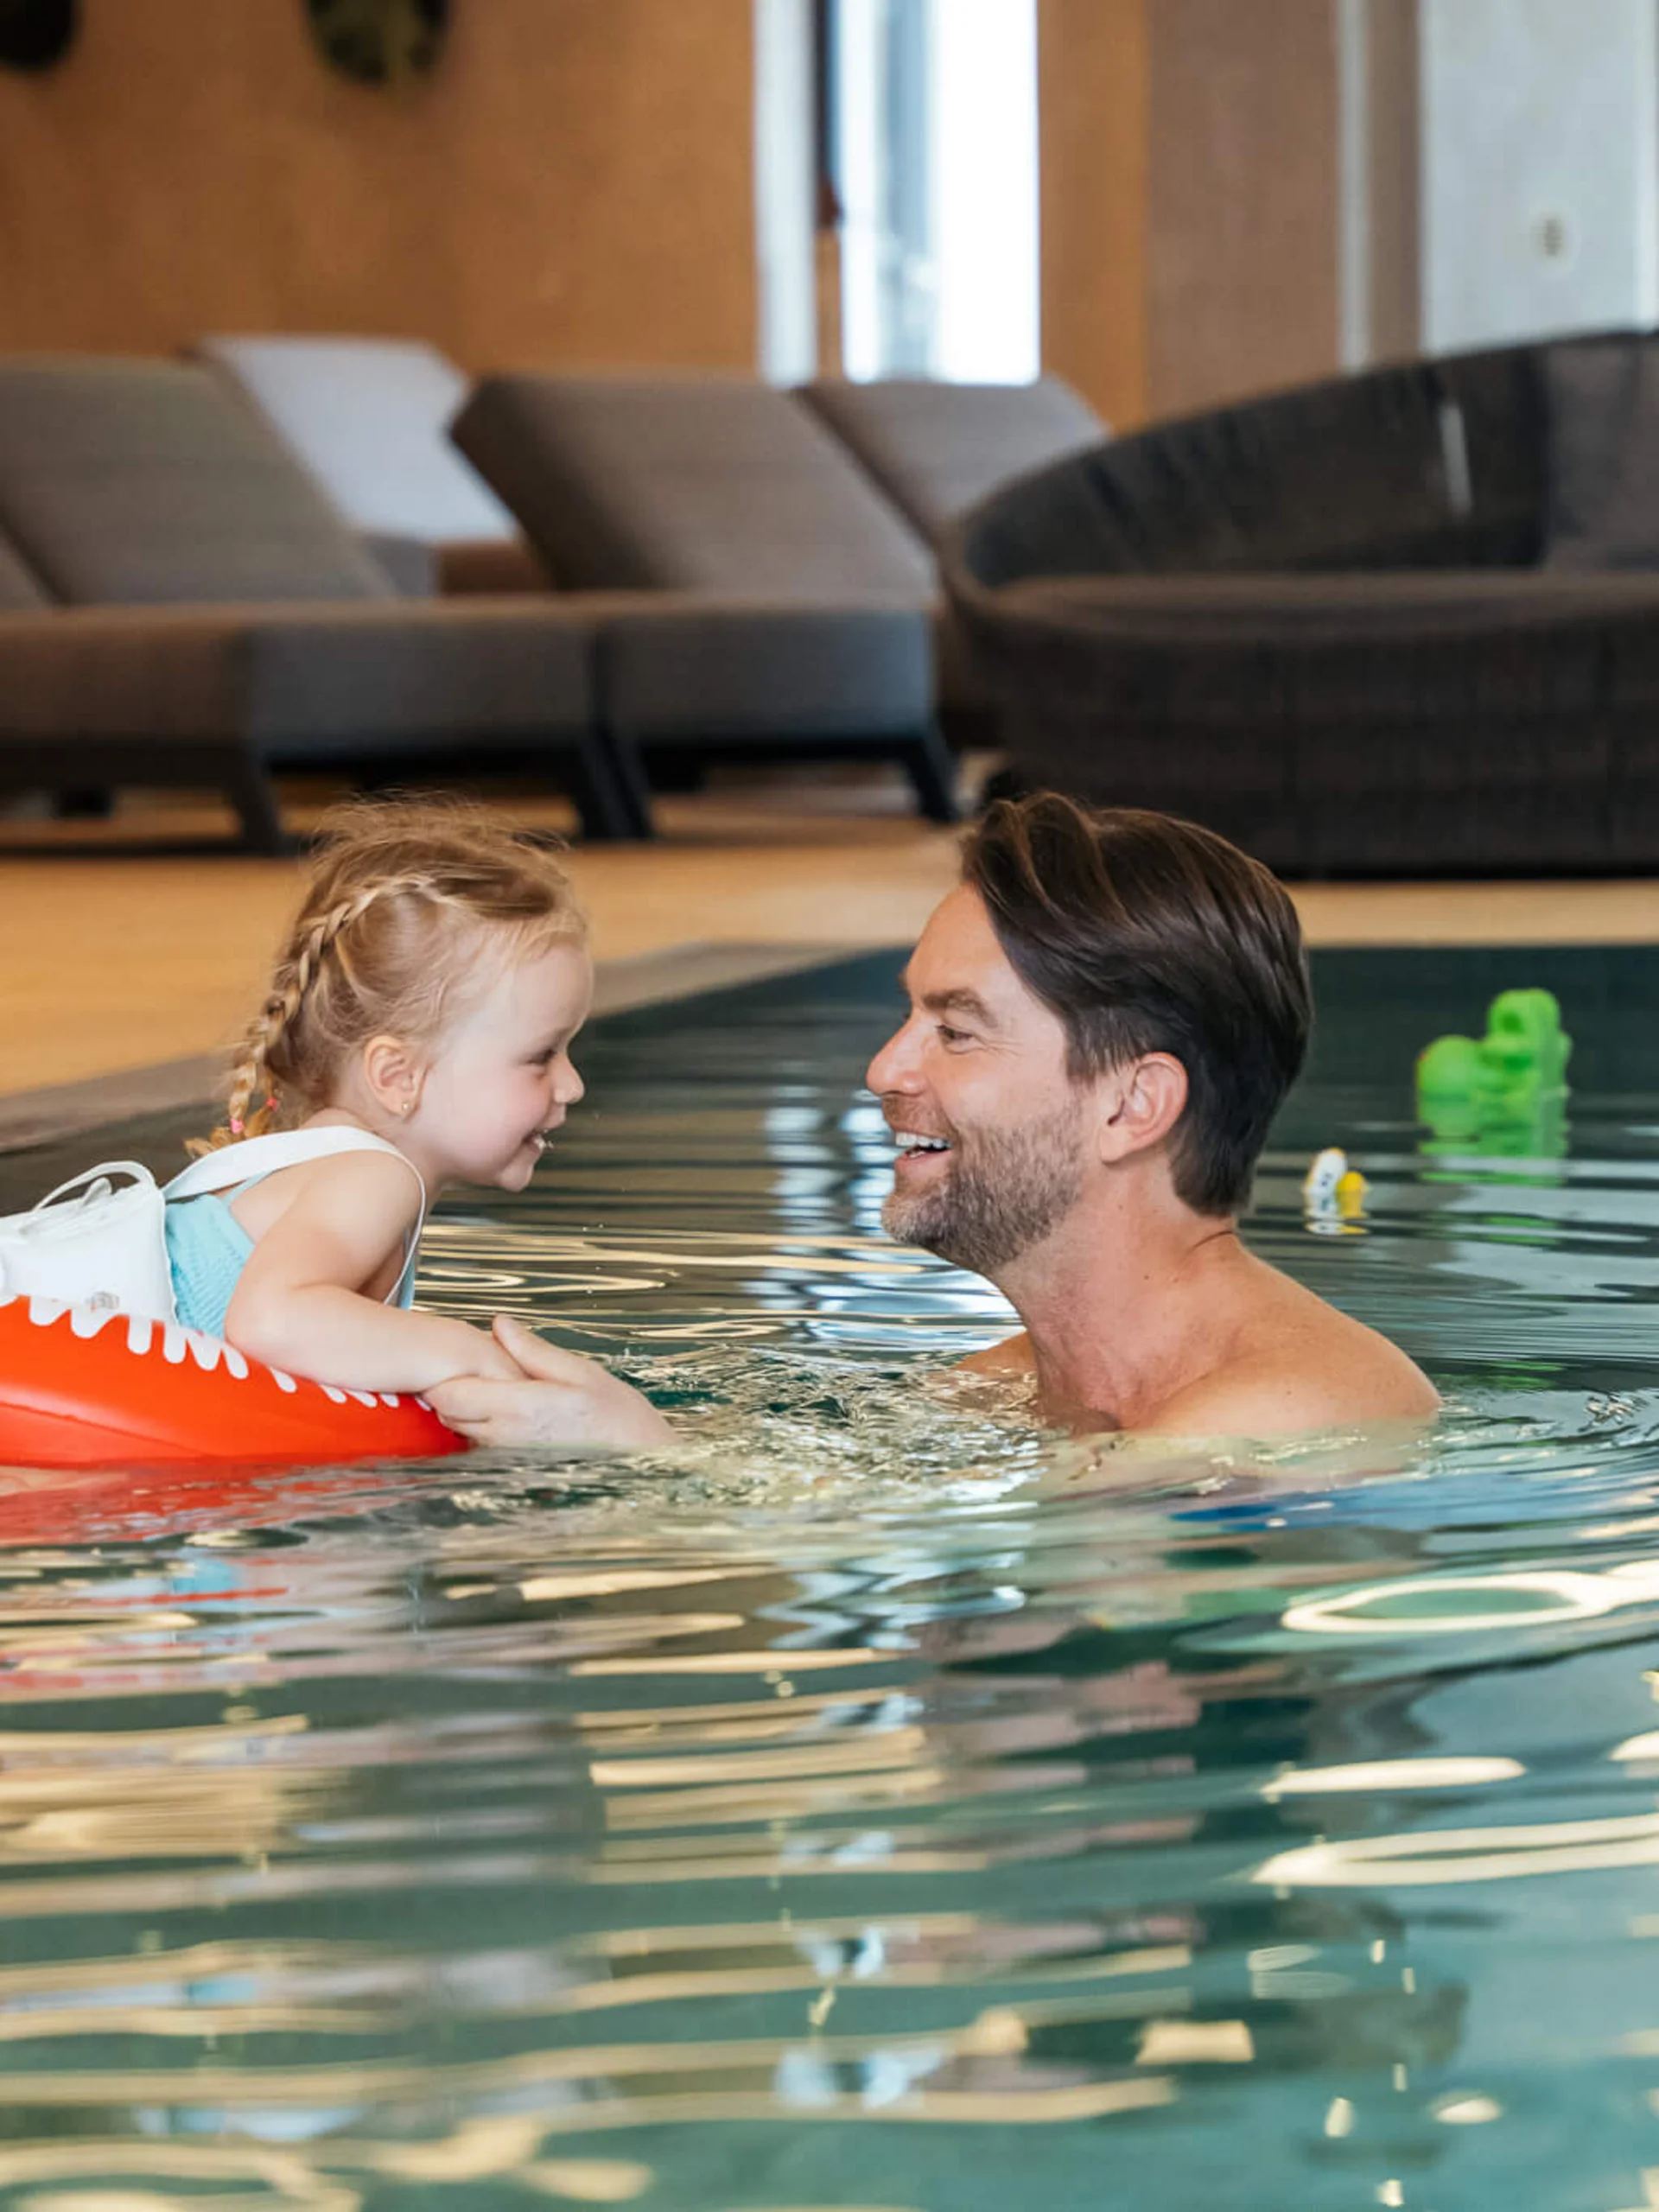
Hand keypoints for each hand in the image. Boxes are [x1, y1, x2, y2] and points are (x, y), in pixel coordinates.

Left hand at [427, 1315, 674, 1451]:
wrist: (639, 1460)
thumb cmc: (616, 1416)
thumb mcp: (579, 1371)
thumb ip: (532, 1350)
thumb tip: (499, 1325)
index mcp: (519, 1408)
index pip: (449, 1396)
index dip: (443, 1376)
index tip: (457, 1359)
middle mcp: (505, 1438)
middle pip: (447, 1414)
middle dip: (452, 1390)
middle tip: (477, 1369)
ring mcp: (507, 1458)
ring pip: (461, 1431)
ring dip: (467, 1410)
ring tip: (497, 1390)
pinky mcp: (513, 1469)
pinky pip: (480, 1445)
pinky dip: (482, 1428)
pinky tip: (510, 1414)